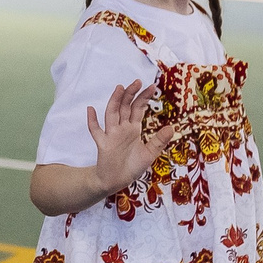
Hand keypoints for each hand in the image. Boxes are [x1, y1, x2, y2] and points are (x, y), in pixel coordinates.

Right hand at [86, 77, 173, 195]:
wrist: (116, 181)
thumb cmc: (131, 167)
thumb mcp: (150, 153)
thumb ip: (159, 140)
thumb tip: (172, 127)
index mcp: (133, 129)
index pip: (138, 109)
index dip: (144, 98)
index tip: (152, 87)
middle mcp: (121, 129)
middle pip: (125, 107)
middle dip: (130, 94)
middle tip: (137, 81)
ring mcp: (111, 135)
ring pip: (112, 114)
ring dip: (115, 101)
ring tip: (120, 88)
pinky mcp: (103, 143)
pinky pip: (96, 131)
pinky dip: (92, 121)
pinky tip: (90, 110)